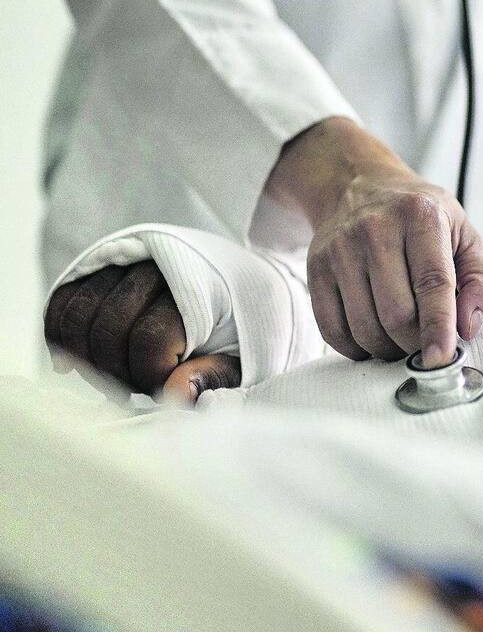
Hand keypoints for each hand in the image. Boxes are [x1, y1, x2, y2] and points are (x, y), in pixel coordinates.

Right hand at [43, 261, 240, 402]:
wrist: (246, 277)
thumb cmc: (244, 325)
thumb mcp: (247, 354)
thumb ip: (215, 376)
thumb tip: (173, 395)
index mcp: (199, 288)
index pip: (149, 339)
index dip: (148, 376)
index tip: (165, 388)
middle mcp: (157, 267)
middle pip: (109, 329)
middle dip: (116, 372)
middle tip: (135, 390)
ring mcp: (125, 262)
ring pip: (79, 316)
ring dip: (86, 358)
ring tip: (111, 377)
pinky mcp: (102, 265)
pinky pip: (64, 301)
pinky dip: (60, 335)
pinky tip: (72, 364)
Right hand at [267, 118, 482, 365]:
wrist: (359, 186)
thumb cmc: (421, 219)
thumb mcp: (465, 236)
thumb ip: (481, 283)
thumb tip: (467, 328)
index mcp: (421, 216)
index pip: (432, 283)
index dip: (438, 326)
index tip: (442, 358)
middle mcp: (376, 228)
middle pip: (397, 313)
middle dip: (415, 343)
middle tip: (426, 344)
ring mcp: (341, 247)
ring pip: (364, 326)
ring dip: (387, 349)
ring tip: (401, 340)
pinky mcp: (316, 267)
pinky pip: (332, 328)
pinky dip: (355, 348)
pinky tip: (371, 338)